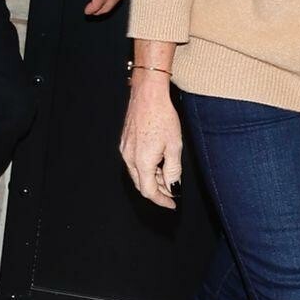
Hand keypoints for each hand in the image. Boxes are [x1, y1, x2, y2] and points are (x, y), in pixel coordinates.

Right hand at [118, 72, 181, 208]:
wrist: (148, 96)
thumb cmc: (162, 117)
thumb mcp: (174, 146)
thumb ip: (173, 170)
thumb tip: (173, 187)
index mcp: (142, 162)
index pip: (149, 191)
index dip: (161, 200)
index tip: (172, 203)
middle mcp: (129, 158)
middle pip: (141, 184)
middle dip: (157, 191)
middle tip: (172, 191)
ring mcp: (125, 150)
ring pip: (137, 174)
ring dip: (152, 179)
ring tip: (168, 173)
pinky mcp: (125, 143)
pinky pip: (134, 163)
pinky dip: (146, 168)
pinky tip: (158, 161)